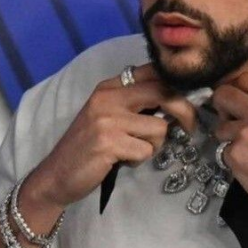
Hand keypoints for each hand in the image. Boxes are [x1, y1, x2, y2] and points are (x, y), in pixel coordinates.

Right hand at [23, 64, 197, 215]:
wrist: (57, 175)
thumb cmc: (88, 149)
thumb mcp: (108, 117)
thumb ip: (135, 105)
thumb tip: (176, 103)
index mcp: (109, 87)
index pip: (152, 72)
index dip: (177, 85)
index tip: (190, 99)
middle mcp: (108, 97)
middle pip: (164, 93)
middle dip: (184, 112)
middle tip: (190, 127)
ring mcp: (107, 119)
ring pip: (159, 128)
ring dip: (154, 146)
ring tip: (133, 152)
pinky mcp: (108, 142)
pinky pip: (146, 150)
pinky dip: (139, 160)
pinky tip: (123, 161)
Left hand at [211, 73, 247, 237]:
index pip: (245, 79)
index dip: (237, 90)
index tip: (235, 100)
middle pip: (224, 95)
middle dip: (221, 106)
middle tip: (226, 118)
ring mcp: (246, 133)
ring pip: (220, 127)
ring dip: (227, 138)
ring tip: (247, 151)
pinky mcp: (236, 155)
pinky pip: (223, 152)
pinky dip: (232, 160)